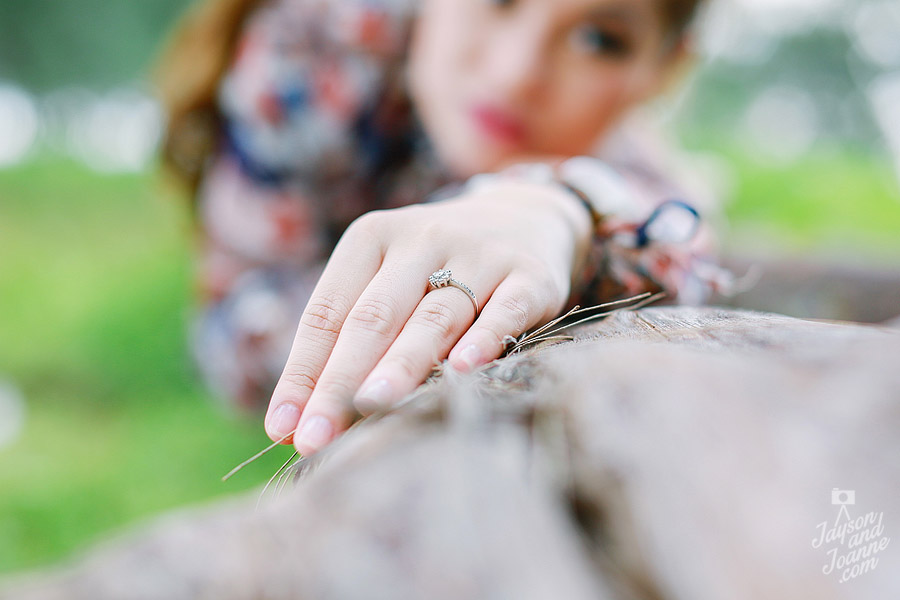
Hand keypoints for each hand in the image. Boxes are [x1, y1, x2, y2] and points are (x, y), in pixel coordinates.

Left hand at [263, 178, 592, 455]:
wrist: (523, 219)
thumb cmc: (436, 270)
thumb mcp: (388, 285)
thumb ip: (345, 346)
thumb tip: (289, 427)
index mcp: (372, 238)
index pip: (327, 312)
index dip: (303, 372)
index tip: (282, 429)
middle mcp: (421, 238)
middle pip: (374, 317)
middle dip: (340, 380)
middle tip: (317, 437)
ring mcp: (479, 253)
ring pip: (435, 316)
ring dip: (402, 364)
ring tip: (372, 404)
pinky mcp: (529, 274)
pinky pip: (505, 310)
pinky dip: (484, 340)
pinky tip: (462, 371)